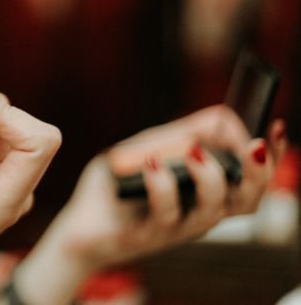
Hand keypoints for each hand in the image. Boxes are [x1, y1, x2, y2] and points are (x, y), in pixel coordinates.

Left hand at [13, 106, 287, 304]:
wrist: (79, 222)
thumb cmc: (118, 185)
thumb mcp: (150, 148)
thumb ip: (182, 133)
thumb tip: (223, 118)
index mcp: (205, 193)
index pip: (252, 180)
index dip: (270, 157)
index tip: (274, 127)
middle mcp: (198, 212)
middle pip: (247, 201)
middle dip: (258, 173)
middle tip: (252, 147)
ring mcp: (176, 227)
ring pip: (213, 212)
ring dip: (209, 177)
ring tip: (192, 152)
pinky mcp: (148, 235)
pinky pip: (165, 215)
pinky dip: (162, 185)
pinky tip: (150, 164)